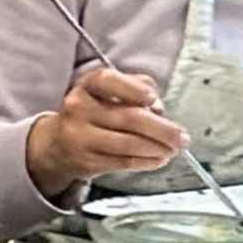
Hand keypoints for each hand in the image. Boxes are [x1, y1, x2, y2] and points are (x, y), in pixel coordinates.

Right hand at [28, 55, 187, 198]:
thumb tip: (160, 110)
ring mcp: (79, 137)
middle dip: (161, 129)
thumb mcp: (110, 92)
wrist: (59, 144)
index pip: (108, 81)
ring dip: (157, 148)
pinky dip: (146, 161)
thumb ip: (138, 90)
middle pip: (127, 118)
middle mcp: (79, 108)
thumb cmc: (96, 112)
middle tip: (182, 137)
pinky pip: (123, 162)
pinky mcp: (86, 161)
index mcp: (88, 86)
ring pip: (127, 144)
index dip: (132, 88)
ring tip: (173, 150)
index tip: (152, 98)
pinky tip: (159, 159)